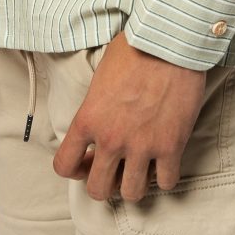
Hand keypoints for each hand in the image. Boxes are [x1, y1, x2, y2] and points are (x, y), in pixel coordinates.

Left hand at [53, 29, 206, 200]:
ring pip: (131, 194)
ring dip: (134, 183)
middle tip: (114, 166)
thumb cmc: (134, 47)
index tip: (85, 161)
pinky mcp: (171, 146)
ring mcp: (142, 146)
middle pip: (97, 190)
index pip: (64, 165)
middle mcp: (111, 139)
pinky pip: (166, 183)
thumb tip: (99, 120)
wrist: (169, 40)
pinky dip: (165, 175)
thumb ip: (95, 106)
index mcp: (89, 118)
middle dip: (104, 182)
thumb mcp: (100, 75)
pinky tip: (164, 160)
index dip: (74, 169)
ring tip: (140, 166)